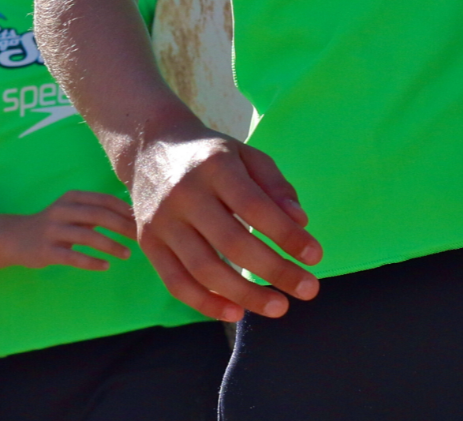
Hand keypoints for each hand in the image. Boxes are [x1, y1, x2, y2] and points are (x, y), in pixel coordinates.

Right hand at [0, 190, 137, 269]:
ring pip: (87, 236)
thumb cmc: (54, 224)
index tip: (142, 222)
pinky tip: (106, 266)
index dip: (124, 211)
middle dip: (122, 227)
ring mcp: (53, 231)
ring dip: (111, 246)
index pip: (104, 200)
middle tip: (140, 239)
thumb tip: (131, 216)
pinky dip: (92, 262)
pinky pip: (73, 257)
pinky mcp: (47, 251)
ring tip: (127, 254)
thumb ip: (96, 212)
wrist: (16, 237)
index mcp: (72, 197)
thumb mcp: (73, 212)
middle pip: (98, 216)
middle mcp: (62, 210)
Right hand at [130, 125, 321, 322]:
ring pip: (204, 268)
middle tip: (308, 290)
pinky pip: (176, 282)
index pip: (255, 206)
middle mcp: (184, 193)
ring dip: (245, 294)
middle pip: (232, 242)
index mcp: (214, 165)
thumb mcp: (246, 154)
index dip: (286, 235)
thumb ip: (275, 185)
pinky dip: (206, 303)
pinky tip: (236, 313)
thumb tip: (300, 223)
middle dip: (275, 271)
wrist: (148, 148)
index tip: (315, 257)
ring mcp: (162, 220)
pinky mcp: (147, 242)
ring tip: (279, 307)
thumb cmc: (210, 156)